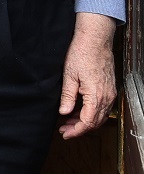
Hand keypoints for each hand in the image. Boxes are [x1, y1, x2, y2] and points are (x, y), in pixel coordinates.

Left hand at [58, 12, 116, 138]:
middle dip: (79, 128)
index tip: (65, 134)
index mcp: (96, 95)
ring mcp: (110, 93)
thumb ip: (68, 96)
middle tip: (64, 129)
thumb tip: (64, 112)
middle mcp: (106, 97)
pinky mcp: (109, 88)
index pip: (88, 122)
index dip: (76, 131)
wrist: (95, 40)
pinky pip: (102, 106)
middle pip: (95, 122)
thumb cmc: (81, 53)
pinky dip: (90, 112)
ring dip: (85, 121)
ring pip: (99, 115)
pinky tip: (78, 109)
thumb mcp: (69, 76)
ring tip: (68, 121)